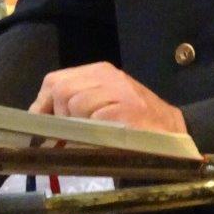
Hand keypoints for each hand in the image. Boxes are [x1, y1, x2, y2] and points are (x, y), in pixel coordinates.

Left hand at [30, 61, 186, 133]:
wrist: (174, 137)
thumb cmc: (133, 128)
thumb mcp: (101, 110)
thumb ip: (73, 110)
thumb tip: (39, 124)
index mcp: (99, 72)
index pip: (54, 82)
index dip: (43, 107)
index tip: (42, 130)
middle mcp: (108, 75)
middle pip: (61, 90)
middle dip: (60, 118)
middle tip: (73, 137)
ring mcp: (119, 90)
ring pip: (75, 103)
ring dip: (77, 126)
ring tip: (94, 137)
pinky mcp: (128, 109)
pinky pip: (94, 119)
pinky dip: (94, 133)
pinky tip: (106, 140)